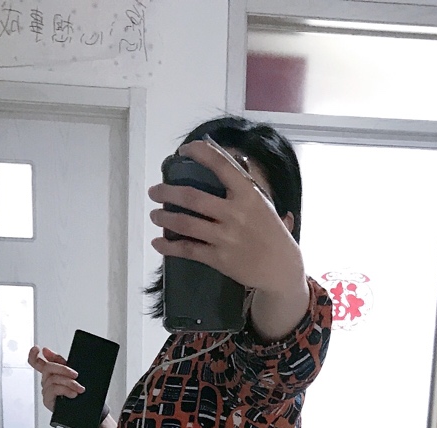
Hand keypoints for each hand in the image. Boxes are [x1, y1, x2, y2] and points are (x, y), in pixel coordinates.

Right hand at [28, 346, 83, 412]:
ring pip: (53, 379)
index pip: (37, 363)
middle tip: (76, 375)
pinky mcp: (47, 401)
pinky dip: (65, 390)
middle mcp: (47, 382)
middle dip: (63, 369)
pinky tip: (73, 394)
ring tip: (79, 388)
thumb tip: (45, 350)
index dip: (33, 355)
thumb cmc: (80, 394)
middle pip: (47, 367)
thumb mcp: (72, 374)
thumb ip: (59, 361)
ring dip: (69, 382)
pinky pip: (54, 389)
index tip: (37, 349)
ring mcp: (46, 391)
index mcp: (51, 373)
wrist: (88, 412)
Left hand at [148, 139, 304, 297]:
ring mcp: (226, 237)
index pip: (221, 165)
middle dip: (167, 192)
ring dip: (165, 217)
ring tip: (154, 214)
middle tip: (155, 191)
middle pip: (193, 197)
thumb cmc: (271, 232)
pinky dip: (169, 247)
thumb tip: (225, 161)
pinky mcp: (220, 259)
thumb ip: (242, 186)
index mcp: (248, 194)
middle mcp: (235, 213)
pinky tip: (158, 243)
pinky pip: (189, 250)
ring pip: (186, 224)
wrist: (282, 268)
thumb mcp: (262, 203)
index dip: (199, 153)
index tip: (183, 151)